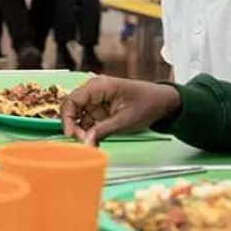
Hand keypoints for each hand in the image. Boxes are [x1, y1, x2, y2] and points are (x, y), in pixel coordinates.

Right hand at [59, 76, 180, 145]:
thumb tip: (86, 143)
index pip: (72, 100)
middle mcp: (94, 91)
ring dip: (82, 131)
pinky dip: (90, 132)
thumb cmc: (148, 103)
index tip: (70, 134)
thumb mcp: (125, 120)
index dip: (67, 117)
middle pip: (72, 108)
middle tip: (84, 142)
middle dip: (74, 126)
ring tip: (92, 143)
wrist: (164, 102)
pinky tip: (95, 141)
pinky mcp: (100, 109)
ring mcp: (96, 100)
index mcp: (99, 87)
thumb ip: (103, 131)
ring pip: (79, 117)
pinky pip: (88, 121)